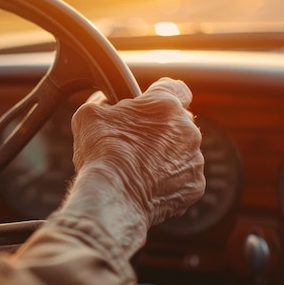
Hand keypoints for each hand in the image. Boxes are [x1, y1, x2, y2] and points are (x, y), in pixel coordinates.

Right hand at [64, 78, 204, 230]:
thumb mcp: (88, 116)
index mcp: (164, 105)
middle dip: (160, 131)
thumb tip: (103, 105)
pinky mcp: (195, 185)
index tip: (150, 107)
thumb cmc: (101, 153)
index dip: (162, 96)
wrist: (113, 196)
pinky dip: (170, 182)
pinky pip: (184, 179)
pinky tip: (148, 187)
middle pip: (178, 124)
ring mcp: (194, 159)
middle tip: (134, 144)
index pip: (176, 88)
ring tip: (138, 170)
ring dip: (166, 157)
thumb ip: (101, 104)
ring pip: (182, 153)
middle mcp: (187, 129)